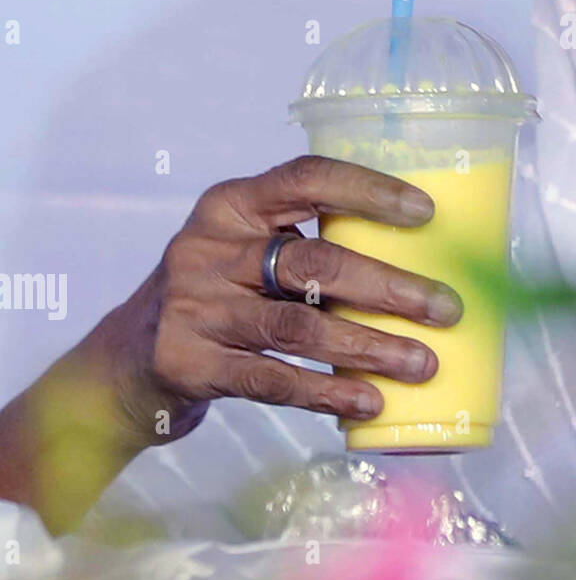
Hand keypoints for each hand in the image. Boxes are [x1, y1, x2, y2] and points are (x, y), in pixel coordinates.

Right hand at [104, 154, 459, 448]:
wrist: (125, 363)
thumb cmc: (218, 298)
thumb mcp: (247, 253)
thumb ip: (308, 249)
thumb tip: (420, 266)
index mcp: (232, 205)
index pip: (307, 178)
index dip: (369, 190)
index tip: (426, 212)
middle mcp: (208, 248)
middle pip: (315, 262)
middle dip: (390, 286)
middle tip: (446, 308)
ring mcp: (195, 307)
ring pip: (300, 327)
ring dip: (370, 346)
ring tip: (423, 363)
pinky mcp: (189, 363)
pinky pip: (273, 379)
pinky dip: (327, 390)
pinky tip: (369, 401)